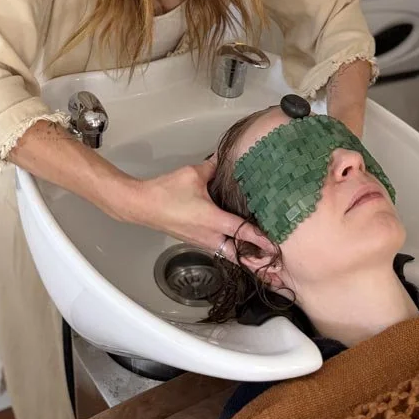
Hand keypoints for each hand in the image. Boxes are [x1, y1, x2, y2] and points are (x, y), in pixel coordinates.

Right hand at [131, 160, 274, 263]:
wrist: (142, 206)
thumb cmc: (165, 192)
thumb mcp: (193, 174)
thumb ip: (214, 167)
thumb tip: (226, 157)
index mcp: (212, 220)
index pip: (242, 232)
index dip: (261, 239)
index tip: (276, 245)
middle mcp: (208, 235)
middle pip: (237, 255)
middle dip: (255, 260)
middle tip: (272, 260)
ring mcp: (201, 241)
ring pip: (227, 255)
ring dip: (243, 257)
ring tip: (260, 257)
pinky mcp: (194, 240)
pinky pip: (217, 250)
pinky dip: (230, 251)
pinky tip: (237, 245)